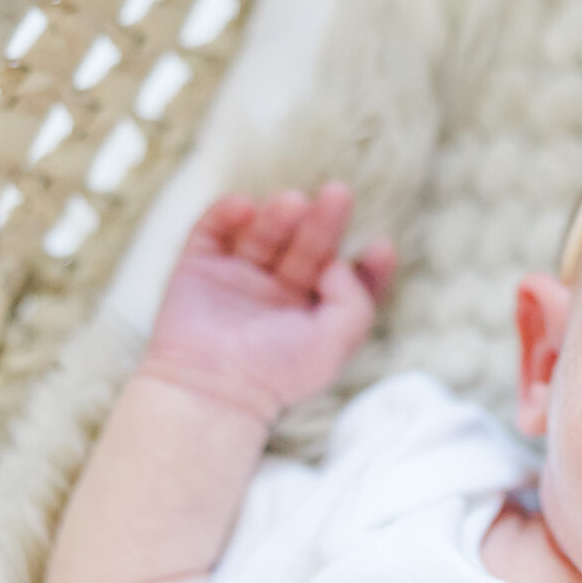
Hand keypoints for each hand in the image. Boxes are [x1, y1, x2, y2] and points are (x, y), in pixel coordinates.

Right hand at [141, 184, 395, 419]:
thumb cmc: (277, 373)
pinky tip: (244, 206)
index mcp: (313, 314)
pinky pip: (214, 231)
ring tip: (292, 203)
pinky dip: (227, 213)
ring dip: (279, 215)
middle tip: (339, 194)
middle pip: (309, 246)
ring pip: (265, 234)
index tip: (381, 248)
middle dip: (325, 222)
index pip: (344, 280)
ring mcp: (238, 279)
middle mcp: (278, 294)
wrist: (211, 388)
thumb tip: (341, 263)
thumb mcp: (336, 344)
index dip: (365, 265)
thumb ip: (356, 301)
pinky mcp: (200, 268)